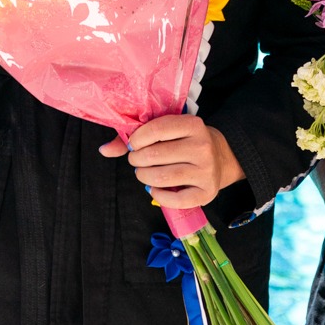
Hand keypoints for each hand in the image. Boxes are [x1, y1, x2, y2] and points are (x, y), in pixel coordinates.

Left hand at [99, 115, 244, 209]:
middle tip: (137, 160)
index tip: (134, 144)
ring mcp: (207, 171)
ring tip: (143, 173)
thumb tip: (104, 150)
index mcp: (193, 124)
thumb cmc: (185, 141)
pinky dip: (158, 195)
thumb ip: (136, 136)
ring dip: (144, 176)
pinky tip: (154, 188)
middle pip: (155, 155)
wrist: (220, 156)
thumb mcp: (168, 130)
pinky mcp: (208, 192)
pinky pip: (176, 200)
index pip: (156, 129)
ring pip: (162, 177)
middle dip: (137, 160)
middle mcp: (202, 146)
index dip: (137, 139)